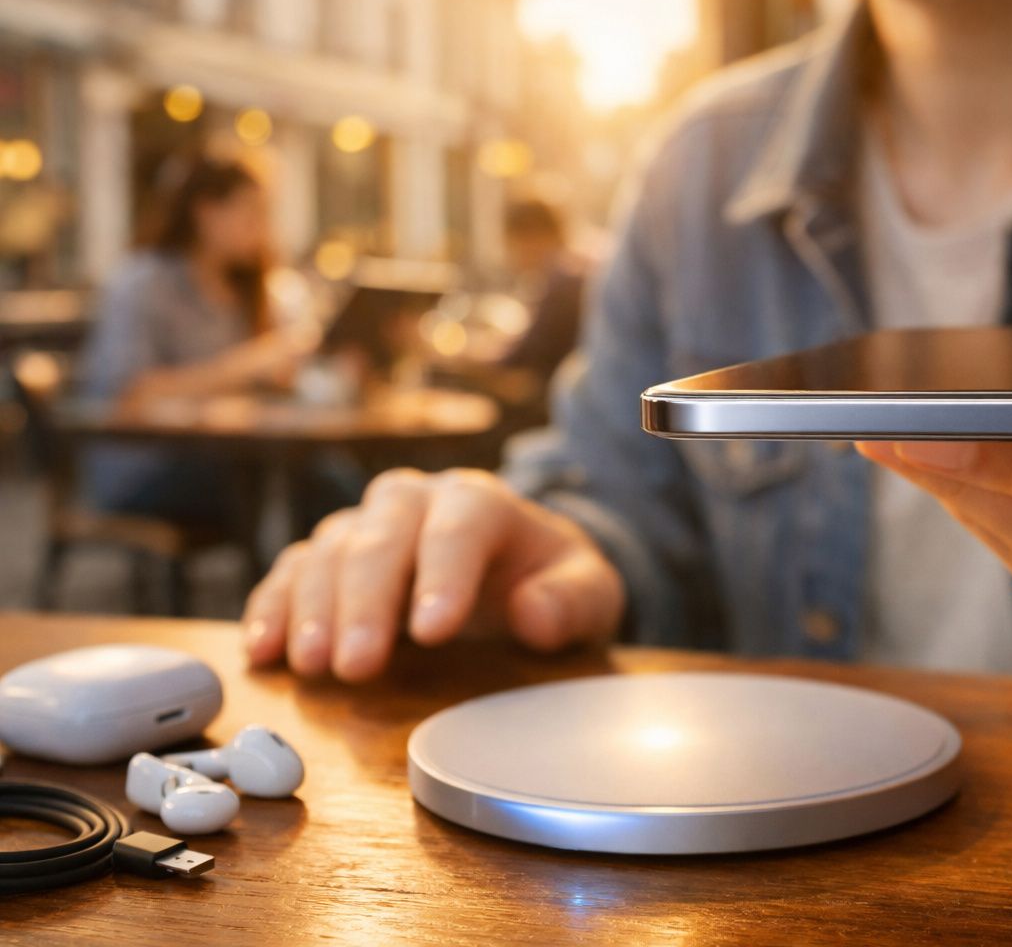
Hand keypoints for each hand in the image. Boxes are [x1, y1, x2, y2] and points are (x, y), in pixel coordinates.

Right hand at [242, 468, 624, 681]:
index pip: (460, 525)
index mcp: (482, 502)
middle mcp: (416, 502)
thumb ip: (573, 601)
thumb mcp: (589, 593)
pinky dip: (273, 608)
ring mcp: (367, 526)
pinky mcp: (330, 558)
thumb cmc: (551, 582)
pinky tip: (264, 651)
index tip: (433, 631)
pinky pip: (291, 572)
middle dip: (365, 601)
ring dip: (314, 609)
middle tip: (356, 665)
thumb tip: (535, 614)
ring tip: (313, 667)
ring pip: (329, 551)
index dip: (444, 574)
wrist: (518, 572)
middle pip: (381, 536)